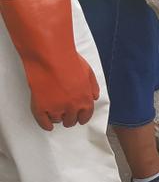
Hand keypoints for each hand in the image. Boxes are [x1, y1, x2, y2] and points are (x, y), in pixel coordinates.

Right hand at [0, 0, 99, 129]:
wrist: (50, 56)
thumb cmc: (68, 60)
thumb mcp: (88, 72)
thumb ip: (93, 87)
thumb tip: (95, 97)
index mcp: (85, 98)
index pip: (86, 115)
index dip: (82, 117)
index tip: (80, 119)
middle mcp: (72, 106)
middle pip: (71, 120)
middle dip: (70, 118)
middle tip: (66, 115)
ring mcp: (56, 108)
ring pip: (58, 120)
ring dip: (57, 117)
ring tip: (56, 112)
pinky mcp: (41, 107)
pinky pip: (43, 121)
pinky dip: (45, 124)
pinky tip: (48, 125)